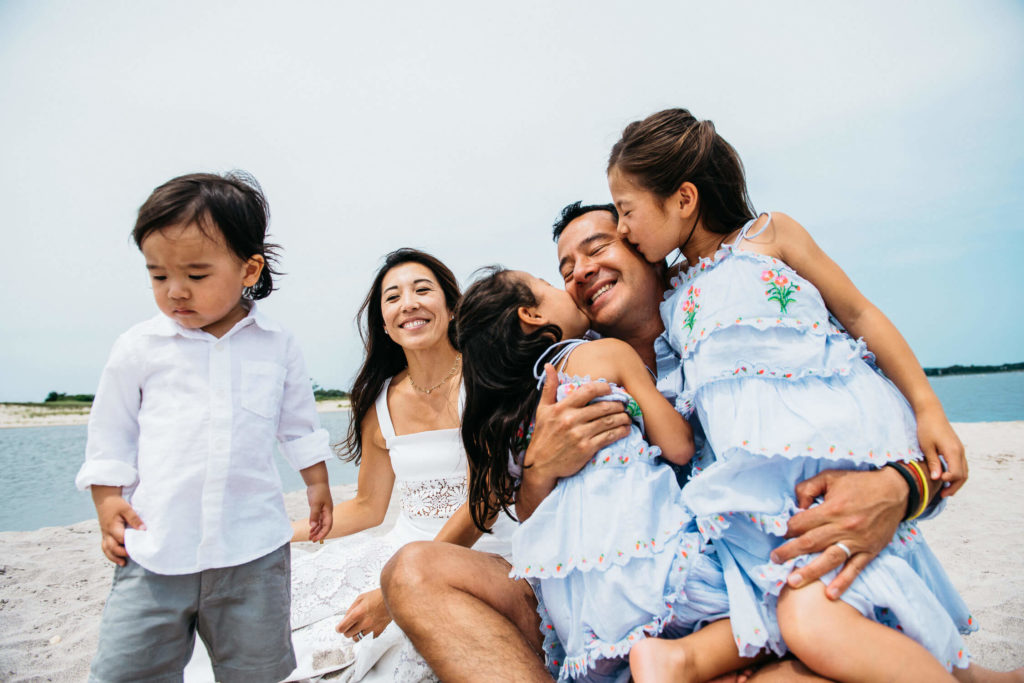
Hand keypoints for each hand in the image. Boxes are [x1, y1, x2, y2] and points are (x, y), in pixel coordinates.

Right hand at [91, 486, 145, 565]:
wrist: (104, 498)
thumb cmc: (116, 504)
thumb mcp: (127, 509)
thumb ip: (134, 519)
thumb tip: (143, 530)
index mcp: (112, 526)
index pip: (121, 539)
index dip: (130, 544)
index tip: (140, 547)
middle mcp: (106, 532)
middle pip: (112, 547)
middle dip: (122, 553)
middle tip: (134, 556)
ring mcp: (104, 534)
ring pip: (106, 549)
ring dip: (114, 557)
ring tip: (123, 563)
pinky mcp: (104, 534)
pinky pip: (104, 546)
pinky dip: (109, 553)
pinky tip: (117, 558)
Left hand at [306, 482, 333, 541]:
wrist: (317, 482)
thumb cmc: (318, 491)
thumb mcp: (315, 503)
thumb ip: (314, 515)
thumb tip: (312, 526)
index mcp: (328, 512)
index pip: (327, 526)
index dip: (323, 534)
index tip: (316, 539)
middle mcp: (327, 512)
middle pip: (325, 527)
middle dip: (319, 534)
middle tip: (312, 540)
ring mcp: (323, 511)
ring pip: (321, 524)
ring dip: (316, 531)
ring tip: (310, 537)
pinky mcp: (319, 509)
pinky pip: (318, 520)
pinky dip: (315, 525)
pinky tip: (311, 529)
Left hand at [336, 588, 389, 639]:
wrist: (394, 598)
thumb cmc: (379, 596)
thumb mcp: (361, 597)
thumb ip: (351, 608)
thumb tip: (346, 617)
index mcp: (357, 614)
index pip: (342, 628)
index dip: (339, 628)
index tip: (339, 627)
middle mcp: (363, 623)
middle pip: (348, 635)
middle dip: (347, 630)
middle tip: (349, 626)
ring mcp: (371, 628)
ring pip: (358, 638)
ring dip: (356, 633)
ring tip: (359, 626)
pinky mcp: (379, 630)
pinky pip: (370, 636)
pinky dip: (368, 632)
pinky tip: (370, 626)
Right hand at [525, 364, 630, 479]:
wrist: (540, 465)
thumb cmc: (543, 436)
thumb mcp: (542, 409)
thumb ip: (548, 387)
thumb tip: (548, 366)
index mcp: (561, 408)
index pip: (587, 391)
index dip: (603, 387)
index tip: (610, 389)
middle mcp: (571, 420)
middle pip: (603, 407)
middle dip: (617, 404)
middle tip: (624, 404)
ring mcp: (579, 435)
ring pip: (608, 421)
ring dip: (622, 417)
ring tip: (627, 416)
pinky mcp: (586, 449)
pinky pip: (609, 437)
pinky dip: (620, 432)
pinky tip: (625, 429)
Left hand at [770, 468, 905, 598]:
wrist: (895, 491)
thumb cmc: (860, 483)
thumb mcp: (830, 477)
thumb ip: (808, 488)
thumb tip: (797, 505)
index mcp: (832, 509)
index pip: (802, 523)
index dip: (788, 529)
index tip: (781, 534)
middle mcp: (843, 527)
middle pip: (810, 543)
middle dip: (789, 552)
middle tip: (774, 560)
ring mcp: (857, 541)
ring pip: (829, 559)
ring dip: (810, 572)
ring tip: (793, 582)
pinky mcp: (869, 551)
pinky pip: (855, 569)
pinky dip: (843, 582)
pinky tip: (831, 594)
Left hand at [915, 407, 966, 496]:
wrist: (931, 412)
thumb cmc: (926, 428)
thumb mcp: (927, 447)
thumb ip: (933, 463)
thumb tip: (937, 479)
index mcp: (953, 451)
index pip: (957, 473)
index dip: (949, 482)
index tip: (938, 484)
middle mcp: (960, 452)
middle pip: (963, 475)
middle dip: (954, 487)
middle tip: (943, 496)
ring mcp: (960, 450)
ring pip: (964, 471)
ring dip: (956, 482)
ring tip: (945, 491)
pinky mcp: (957, 448)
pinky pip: (961, 465)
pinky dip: (956, 474)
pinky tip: (946, 478)